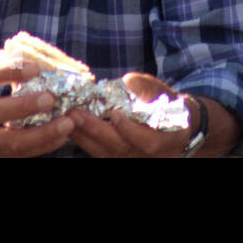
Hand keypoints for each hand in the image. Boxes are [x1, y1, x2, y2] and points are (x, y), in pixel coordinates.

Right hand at [0, 48, 72, 157]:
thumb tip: (29, 54)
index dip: (6, 71)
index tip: (35, 67)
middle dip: (23, 107)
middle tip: (51, 98)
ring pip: (4, 144)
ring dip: (38, 135)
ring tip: (66, 123)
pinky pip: (12, 159)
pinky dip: (38, 148)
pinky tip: (59, 138)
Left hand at [66, 73, 194, 156]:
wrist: (176, 131)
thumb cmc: (170, 108)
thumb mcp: (165, 95)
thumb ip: (147, 89)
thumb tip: (128, 82)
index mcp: (165, 139)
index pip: (146, 140)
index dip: (130, 129)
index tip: (115, 113)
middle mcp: (147, 155)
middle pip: (119, 148)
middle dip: (96, 131)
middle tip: (75, 113)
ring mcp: (132, 161)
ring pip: (105, 154)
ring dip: (84, 137)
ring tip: (67, 119)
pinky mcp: (119, 160)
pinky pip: (99, 154)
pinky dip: (84, 142)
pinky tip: (70, 129)